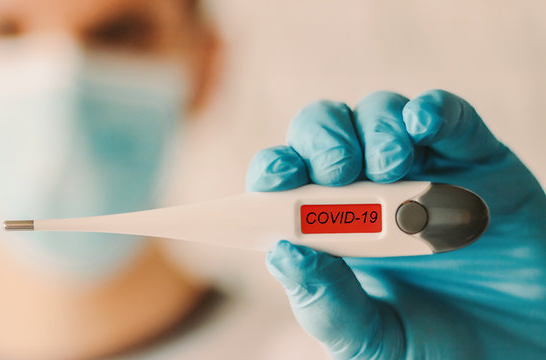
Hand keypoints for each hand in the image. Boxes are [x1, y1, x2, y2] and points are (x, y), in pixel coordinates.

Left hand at [246, 90, 545, 358]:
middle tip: (337, 170)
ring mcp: (422, 170)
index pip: (284, 181)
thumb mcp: (372, 340)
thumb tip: (282, 252)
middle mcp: (367, 189)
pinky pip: (448, 116)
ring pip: (379, 114)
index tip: (274, 179)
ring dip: (375, 130)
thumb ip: (327, 304)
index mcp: (329, 228)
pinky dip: (431, 111)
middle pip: (325, 132)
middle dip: (323, 140)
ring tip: (389, 168)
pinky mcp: (476, 159)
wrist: (521, 351)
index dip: (273, 170)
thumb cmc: (435, 347)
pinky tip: (421, 125)